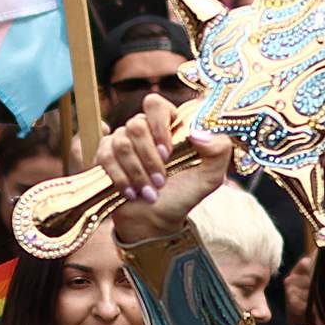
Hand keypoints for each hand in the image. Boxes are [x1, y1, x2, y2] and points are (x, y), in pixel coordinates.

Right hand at [102, 103, 233, 242]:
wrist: (156, 220)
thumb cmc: (183, 194)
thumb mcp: (211, 176)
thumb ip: (219, 149)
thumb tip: (198, 132)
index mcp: (168, 124)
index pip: (155, 104)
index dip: (158, 126)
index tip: (167, 153)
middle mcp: (143, 128)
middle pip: (136, 125)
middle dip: (148, 159)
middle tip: (161, 181)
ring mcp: (121, 140)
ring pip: (121, 143)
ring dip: (137, 173)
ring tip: (149, 192)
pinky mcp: (105, 156)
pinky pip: (105, 157)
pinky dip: (121, 178)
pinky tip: (131, 193)